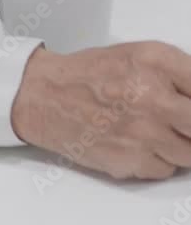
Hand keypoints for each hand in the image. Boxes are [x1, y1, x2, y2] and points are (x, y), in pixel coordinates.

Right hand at [11, 41, 190, 179]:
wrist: (47, 97)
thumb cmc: (89, 76)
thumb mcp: (138, 55)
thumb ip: (179, 73)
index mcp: (156, 62)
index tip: (189, 104)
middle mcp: (153, 97)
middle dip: (190, 124)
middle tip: (180, 122)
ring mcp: (144, 133)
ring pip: (189, 153)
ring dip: (180, 144)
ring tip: (157, 129)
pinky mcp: (132, 161)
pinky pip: (165, 169)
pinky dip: (159, 160)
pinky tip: (140, 142)